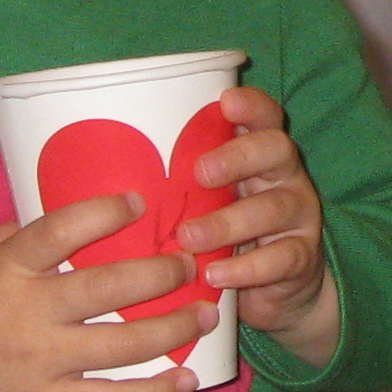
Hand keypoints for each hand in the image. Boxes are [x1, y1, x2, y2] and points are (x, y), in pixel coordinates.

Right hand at [0, 192, 209, 391]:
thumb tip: (70, 210)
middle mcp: (29, 312)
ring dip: (173, 328)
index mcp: (8, 268)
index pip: (60, 230)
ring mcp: (41, 361)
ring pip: (121, 344)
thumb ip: (17, 235)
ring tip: (207, 315)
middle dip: (161, 274)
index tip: (141, 201)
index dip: (103, 213)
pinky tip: (186, 380)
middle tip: (191, 264)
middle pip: (109, 288)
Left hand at [184, 86, 338, 368]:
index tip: (225, 102)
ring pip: (274, 207)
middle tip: (199, 174)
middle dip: (238, 157)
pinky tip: (214, 275)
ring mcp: (300, 216)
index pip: (265, 116)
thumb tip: (90, 168)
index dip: (251, 105)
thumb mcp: (206, 200)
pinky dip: (245, 268)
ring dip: (229, 221)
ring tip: (188, 238)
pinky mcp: (301, 258)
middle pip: (276, 150)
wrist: (277, 290)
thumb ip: (176, 182)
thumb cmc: (224, 231)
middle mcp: (286, 176)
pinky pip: (280, 259)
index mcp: (260, 153)